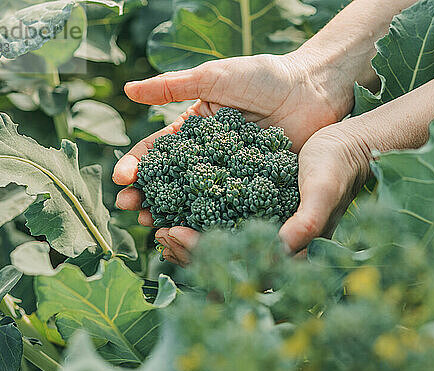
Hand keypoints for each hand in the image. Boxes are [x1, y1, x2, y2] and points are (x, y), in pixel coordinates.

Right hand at [113, 51, 359, 263]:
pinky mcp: (254, 189)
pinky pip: (230, 207)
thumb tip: (128, 91)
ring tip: (152, 225)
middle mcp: (208, 157)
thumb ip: (173, 86)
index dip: (137, 164)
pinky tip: (196, 232)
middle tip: (130, 209)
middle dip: (147, 195)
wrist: (312, 88)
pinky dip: (212, 221)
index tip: (121, 180)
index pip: (158, 151)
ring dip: (172, 212)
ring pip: (195, 199)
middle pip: (172, 181)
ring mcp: (230, 176)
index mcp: (194, 131)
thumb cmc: (262, 76)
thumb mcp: (214, 78)